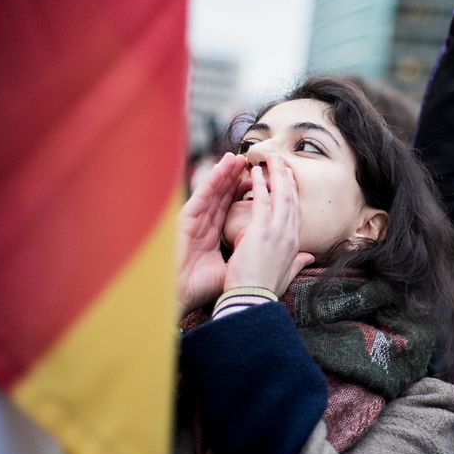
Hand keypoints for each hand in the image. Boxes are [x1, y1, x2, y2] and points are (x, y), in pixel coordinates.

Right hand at [177, 152, 244, 316]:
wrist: (181, 296)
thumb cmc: (202, 288)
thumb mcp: (231, 269)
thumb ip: (248, 257)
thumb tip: (272, 257)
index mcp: (213, 236)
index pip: (231, 209)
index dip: (243, 194)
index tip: (260, 181)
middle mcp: (204, 225)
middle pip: (223, 196)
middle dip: (235, 178)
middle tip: (250, 161)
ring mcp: (194, 221)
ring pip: (213, 192)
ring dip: (225, 174)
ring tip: (237, 157)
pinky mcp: (185, 219)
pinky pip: (202, 196)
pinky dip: (212, 181)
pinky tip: (221, 168)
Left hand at [223, 155, 314, 298]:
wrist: (253, 300)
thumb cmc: (265, 290)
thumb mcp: (287, 274)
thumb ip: (298, 262)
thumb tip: (310, 258)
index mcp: (294, 244)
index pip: (295, 213)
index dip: (293, 195)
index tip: (289, 181)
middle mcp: (290, 234)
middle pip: (291, 199)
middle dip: (287, 179)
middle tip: (282, 162)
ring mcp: (278, 230)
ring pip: (280, 195)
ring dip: (277, 175)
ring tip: (271, 159)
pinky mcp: (262, 229)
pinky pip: (262, 200)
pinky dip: (261, 184)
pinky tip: (257, 172)